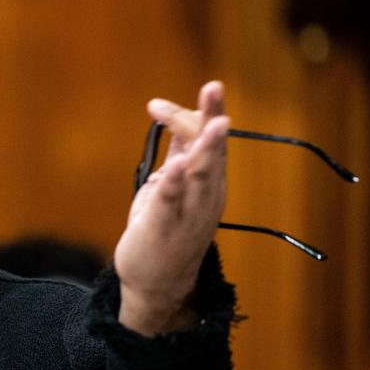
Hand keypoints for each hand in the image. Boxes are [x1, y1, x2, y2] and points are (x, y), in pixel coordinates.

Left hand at [114, 81, 229, 336]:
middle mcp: (205, 195)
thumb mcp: (171, 187)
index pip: (206, 140)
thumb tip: (178, 121)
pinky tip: (173, 165)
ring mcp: (188, 213)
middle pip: (211, 150)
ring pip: (200, 174)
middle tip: (214, 86)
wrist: (157, 283)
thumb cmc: (164, 231)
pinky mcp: (165, 227)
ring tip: (215, 123)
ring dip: (206, 147)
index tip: (154, 105)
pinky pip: (171, 202)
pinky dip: (173, 183)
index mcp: (208, 183)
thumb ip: (178, 156)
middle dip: (212, 117)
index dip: (189, 115)